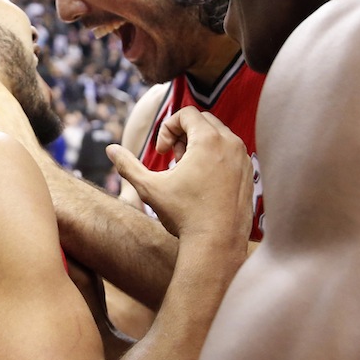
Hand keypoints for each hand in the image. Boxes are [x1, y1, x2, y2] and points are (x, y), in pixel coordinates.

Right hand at [107, 107, 253, 243]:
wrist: (217, 245)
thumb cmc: (184, 215)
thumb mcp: (150, 188)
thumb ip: (128, 165)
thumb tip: (110, 149)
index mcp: (209, 140)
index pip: (187, 113)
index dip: (167, 128)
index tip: (161, 152)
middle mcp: (231, 143)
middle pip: (204, 121)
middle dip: (184, 135)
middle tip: (174, 161)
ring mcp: (244, 159)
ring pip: (219, 136)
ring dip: (199, 146)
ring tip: (188, 173)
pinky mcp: (250, 174)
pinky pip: (231, 154)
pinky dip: (215, 159)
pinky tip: (204, 184)